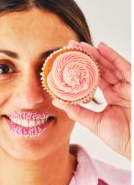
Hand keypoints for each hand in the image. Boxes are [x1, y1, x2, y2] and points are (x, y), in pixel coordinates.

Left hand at [52, 40, 130, 159]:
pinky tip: (101, 47)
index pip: (94, 79)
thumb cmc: (122, 139)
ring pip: (111, 65)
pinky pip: (124, 67)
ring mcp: (129, 86)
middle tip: (70, 47)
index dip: (82, 69)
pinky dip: (113, 56)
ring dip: (96, 54)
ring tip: (80, 45)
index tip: (66, 61)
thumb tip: (56, 101)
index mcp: (112, 97)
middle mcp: (120, 89)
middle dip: (86, 57)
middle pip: (101, 68)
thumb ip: (77, 111)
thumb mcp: (94, 123)